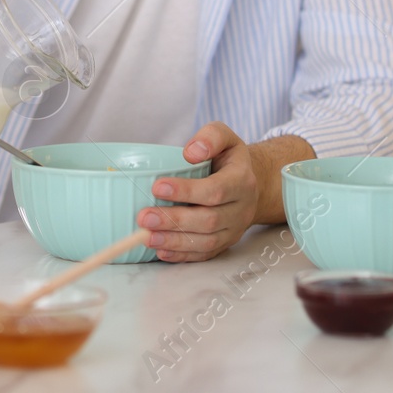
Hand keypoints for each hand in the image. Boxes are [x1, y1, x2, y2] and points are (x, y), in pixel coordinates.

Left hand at [134, 124, 310, 261]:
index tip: (157, 187)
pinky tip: (161, 251)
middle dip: (175, 220)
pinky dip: (182, 255)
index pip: (215, 190)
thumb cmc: (228, 158)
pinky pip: (205, 254)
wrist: (248, 183)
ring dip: (175, 241)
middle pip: (209, 220)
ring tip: (146, 237)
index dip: (187, 191)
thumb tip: (191, 152)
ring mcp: (234, 229)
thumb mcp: (224, 136)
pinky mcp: (225, 243)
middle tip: (144, 217)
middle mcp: (241, 209)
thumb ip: (210, 137)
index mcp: (242, 181)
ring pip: (206, 242)